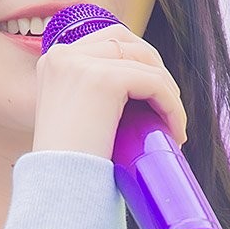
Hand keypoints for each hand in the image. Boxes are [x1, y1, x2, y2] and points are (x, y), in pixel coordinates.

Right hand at [32, 26, 186, 158]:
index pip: (106, 41)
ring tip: (172, 124)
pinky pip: (154, 83)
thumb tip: (135, 89)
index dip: (136, 61)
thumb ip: (90, 93)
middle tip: (166, 107)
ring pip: (146, 63)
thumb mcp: (73, 114)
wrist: (60, 188)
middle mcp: (62, 55)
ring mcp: (81, 64)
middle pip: (127, 41)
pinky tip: (175, 130)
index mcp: (53, 61)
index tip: (150, 97)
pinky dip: (172, 107)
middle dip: (155, 69)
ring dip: (168, 92)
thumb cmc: (70, 163)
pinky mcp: (104, 79)